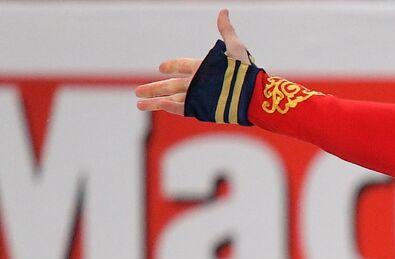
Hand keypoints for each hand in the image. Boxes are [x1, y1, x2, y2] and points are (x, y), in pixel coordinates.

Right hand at [133, 9, 249, 114]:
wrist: (254, 95)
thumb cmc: (246, 72)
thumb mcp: (235, 48)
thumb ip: (226, 31)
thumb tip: (224, 11)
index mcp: (204, 69)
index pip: (184, 67)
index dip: (172, 66)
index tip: (161, 67)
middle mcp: (200, 84)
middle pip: (172, 85)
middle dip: (154, 88)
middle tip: (138, 91)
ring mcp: (200, 97)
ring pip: (173, 98)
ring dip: (155, 101)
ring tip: (139, 104)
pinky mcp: (202, 109)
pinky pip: (182, 107)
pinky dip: (170, 106)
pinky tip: (158, 105)